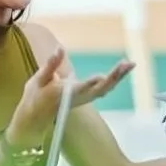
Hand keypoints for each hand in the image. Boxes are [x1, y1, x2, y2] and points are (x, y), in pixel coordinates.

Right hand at [8, 46, 134, 145]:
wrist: (36, 118)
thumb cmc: (35, 98)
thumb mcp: (38, 80)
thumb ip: (50, 65)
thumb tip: (60, 47)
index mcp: (64, 94)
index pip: (79, 89)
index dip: (90, 84)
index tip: (100, 77)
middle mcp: (78, 98)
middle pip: (100, 89)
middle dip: (114, 77)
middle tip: (126, 64)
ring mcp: (84, 99)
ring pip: (104, 90)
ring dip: (118, 77)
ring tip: (130, 64)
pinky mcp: (86, 97)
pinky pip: (103, 90)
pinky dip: (114, 80)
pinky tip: (122, 70)